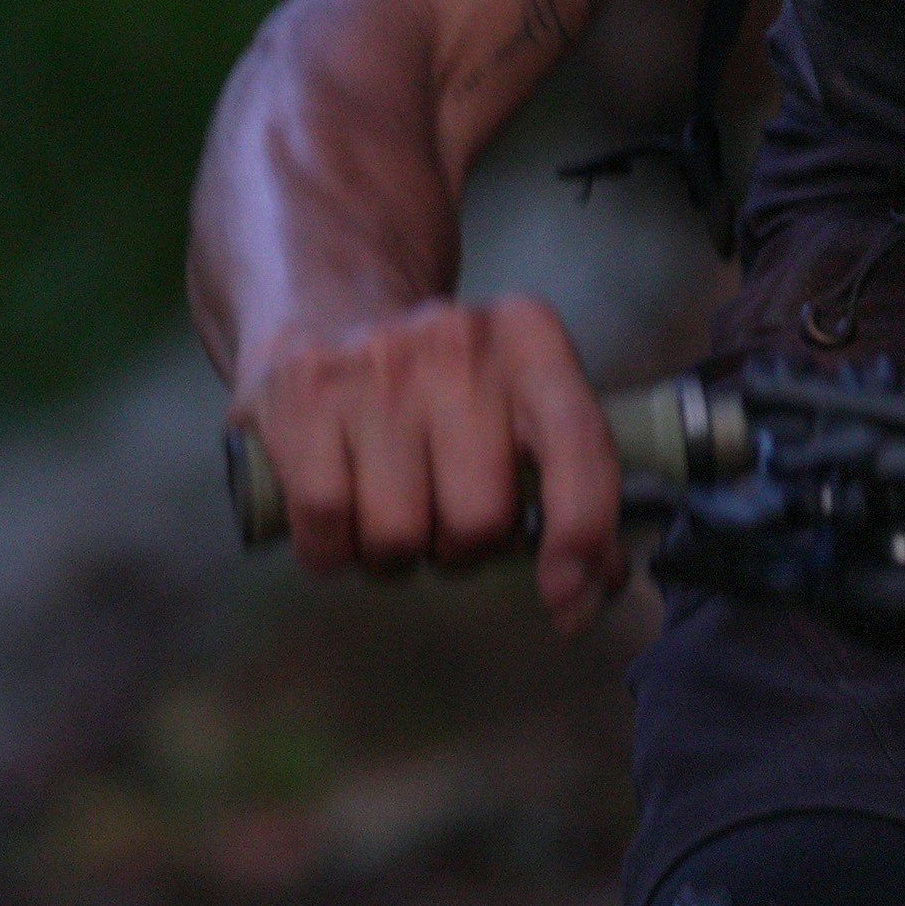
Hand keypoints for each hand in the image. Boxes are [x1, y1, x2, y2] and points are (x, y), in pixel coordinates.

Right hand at [230, 294, 626, 633]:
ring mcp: (375, 365)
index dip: (581, 533)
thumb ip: (574, 487)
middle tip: (440, 510)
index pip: (578, 443)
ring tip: (387, 504)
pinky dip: (333, 550)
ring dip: (394, 552)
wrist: (326, 306)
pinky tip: (339, 511)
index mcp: (530, 340)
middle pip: (480, 519)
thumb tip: (601, 581)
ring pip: (400, 536)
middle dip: (461, 546)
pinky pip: (328, 529)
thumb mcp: (518, 405)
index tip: (567, 599)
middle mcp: (458, 343)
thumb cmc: (439, 387)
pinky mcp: (304, 396)